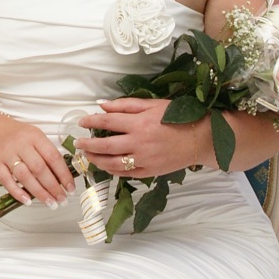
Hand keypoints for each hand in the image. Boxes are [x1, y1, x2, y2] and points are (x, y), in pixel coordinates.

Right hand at [0, 117, 74, 204]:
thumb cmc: (17, 137)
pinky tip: (28, 201)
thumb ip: (46, 153)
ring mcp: (6, 154)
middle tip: (62, 199)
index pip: (53, 156)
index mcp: (35, 136)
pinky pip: (7, 181)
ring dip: (39, 192)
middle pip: (40, 168)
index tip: (71, 188)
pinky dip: (18, 193)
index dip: (64, 174)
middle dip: (53, 187)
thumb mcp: (34, 137)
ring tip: (51, 203)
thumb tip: (63, 177)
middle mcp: (21, 144)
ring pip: (25, 176)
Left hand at [74, 98, 205, 180]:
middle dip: (88, 145)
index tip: (81, 122)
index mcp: (139, 123)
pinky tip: (106, 165)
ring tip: (88, 156)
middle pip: (105, 146)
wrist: (200, 138)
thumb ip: (126, 105)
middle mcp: (139, 143)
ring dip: (97, 160)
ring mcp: (144, 160)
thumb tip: (102, 105)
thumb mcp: (152, 105)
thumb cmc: (177, 117)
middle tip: (78, 144)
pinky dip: (112, 170)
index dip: (91, 122)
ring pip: (113, 163)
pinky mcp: (150, 172)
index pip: (107, 122)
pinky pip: (126, 174)